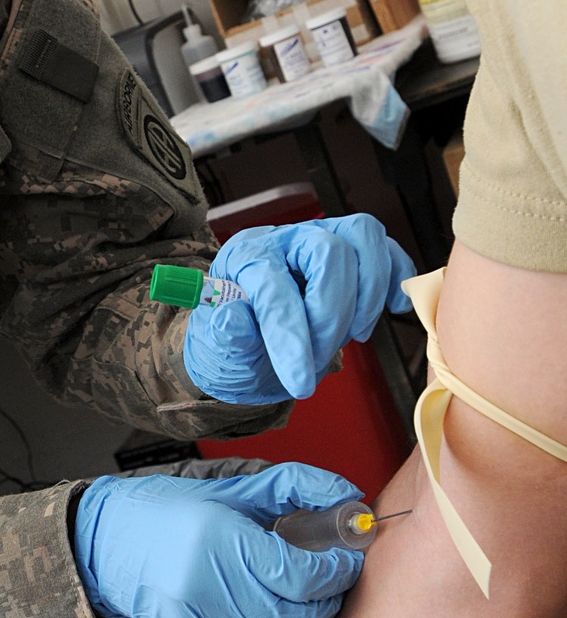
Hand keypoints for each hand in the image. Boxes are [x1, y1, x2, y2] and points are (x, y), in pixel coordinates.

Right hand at [73, 462, 363, 617]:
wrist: (110, 544)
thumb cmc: (170, 510)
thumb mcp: (235, 488)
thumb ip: (295, 487)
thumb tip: (347, 497)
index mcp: (217, 541)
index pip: (298, 574)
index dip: (335, 569)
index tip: (347, 555)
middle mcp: (206, 588)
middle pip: (295, 616)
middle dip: (328, 598)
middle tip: (337, 576)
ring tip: (312, 594)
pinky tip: (280, 611)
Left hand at [183, 215, 414, 401]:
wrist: (252, 341)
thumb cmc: (238, 343)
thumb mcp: (221, 351)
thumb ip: (227, 338)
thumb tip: (233, 320)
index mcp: (244, 259)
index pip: (275, 288)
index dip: (291, 338)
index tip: (300, 381)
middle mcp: (284, 238)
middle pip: (328, 251)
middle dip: (332, 315)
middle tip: (321, 357)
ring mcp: (321, 237)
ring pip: (363, 236)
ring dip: (369, 294)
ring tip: (353, 335)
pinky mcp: (352, 250)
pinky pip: (386, 247)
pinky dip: (396, 276)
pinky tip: (392, 306)